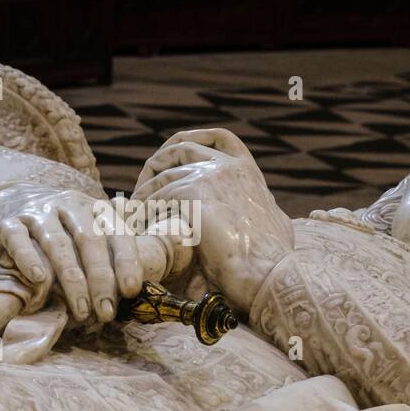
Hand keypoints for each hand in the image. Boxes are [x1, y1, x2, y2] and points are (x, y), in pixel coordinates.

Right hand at [0, 183, 142, 322]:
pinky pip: (20, 241)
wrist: (7, 202)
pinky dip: (29, 259)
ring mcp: (37, 213)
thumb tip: (165, 245)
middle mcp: (67, 205)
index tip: (131, 290)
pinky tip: (39, 280)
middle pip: (89, 241)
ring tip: (81, 310)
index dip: (126, 260)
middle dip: (100, 279)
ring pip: (57, 244)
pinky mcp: (9, 224)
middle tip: (105, 312)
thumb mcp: (89, 223)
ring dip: (71, 279)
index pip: (116, 232)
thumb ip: (119, 234)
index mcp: (92, 208)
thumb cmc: (58, 225)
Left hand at [133, 129, 292, 313]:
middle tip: (143, 188)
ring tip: (136, 213)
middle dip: (157, 164)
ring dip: (145, 193)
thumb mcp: (273, 222)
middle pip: (181, 147)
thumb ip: (262, 208)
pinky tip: (141, 226)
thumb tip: (270, 212)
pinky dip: (145, 209)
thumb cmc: (271, 259)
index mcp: (247, 170)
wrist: (268, 271)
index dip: (191, 140)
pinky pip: (158, 195)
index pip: (218, 139)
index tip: (171, 155)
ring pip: (164, 175)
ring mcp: (211, 176)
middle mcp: (228, 166)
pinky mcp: (193, 193)